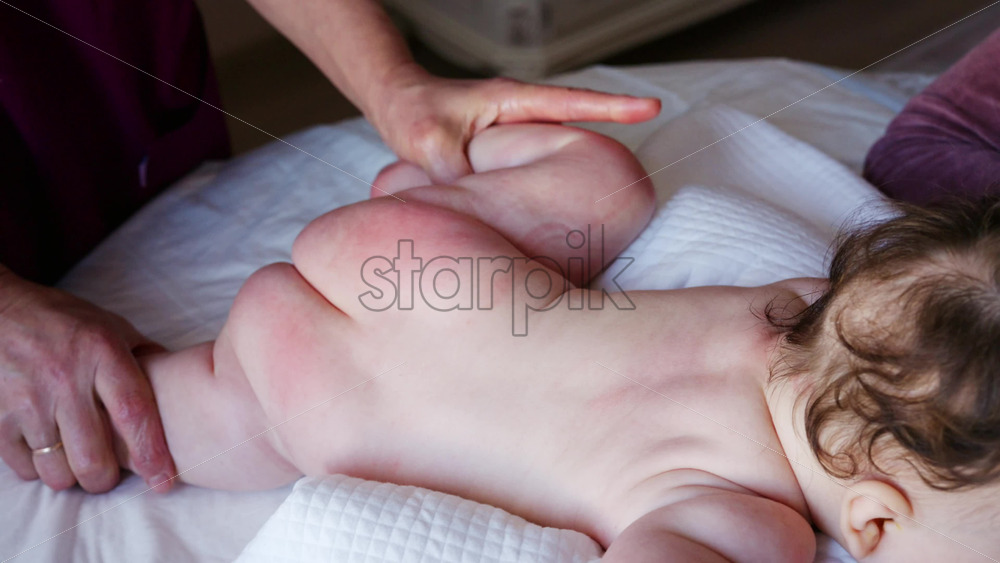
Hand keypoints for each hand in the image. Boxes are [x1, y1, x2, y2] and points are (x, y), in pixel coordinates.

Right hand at [0, 268, 174, 492]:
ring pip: (57, 470)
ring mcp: (29, 399)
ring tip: (77, 463)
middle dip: (105, 479)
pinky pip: (24, 466)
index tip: (163, 481)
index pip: (134, 413)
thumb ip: (145, 357)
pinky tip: (48, 453)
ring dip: (71, 477)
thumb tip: (181, 382)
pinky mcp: (0, 416)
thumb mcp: (111, 326)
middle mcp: (66, 379)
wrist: (0, 311)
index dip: (151, 453)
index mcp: (102, 353)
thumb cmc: (63, 321)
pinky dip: (38, 469)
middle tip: (109, 474)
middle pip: (92, 457)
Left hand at [369, 64, 660, 183]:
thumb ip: (455, 168)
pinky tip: (551, 218)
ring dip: (577, 171)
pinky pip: (534, 171)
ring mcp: (517, 133)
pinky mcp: (508, 152)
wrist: (397, 108)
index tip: (651, 107)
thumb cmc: (412, 114)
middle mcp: (520, 114)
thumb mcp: (428, 140)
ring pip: (556, 154)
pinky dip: (546, 189)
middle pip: (575, 128)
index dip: (612, 106)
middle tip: (635, 175)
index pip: (570, 101)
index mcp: (510, 100)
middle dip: (605, 147)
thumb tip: (479, 200)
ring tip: (600, 208)